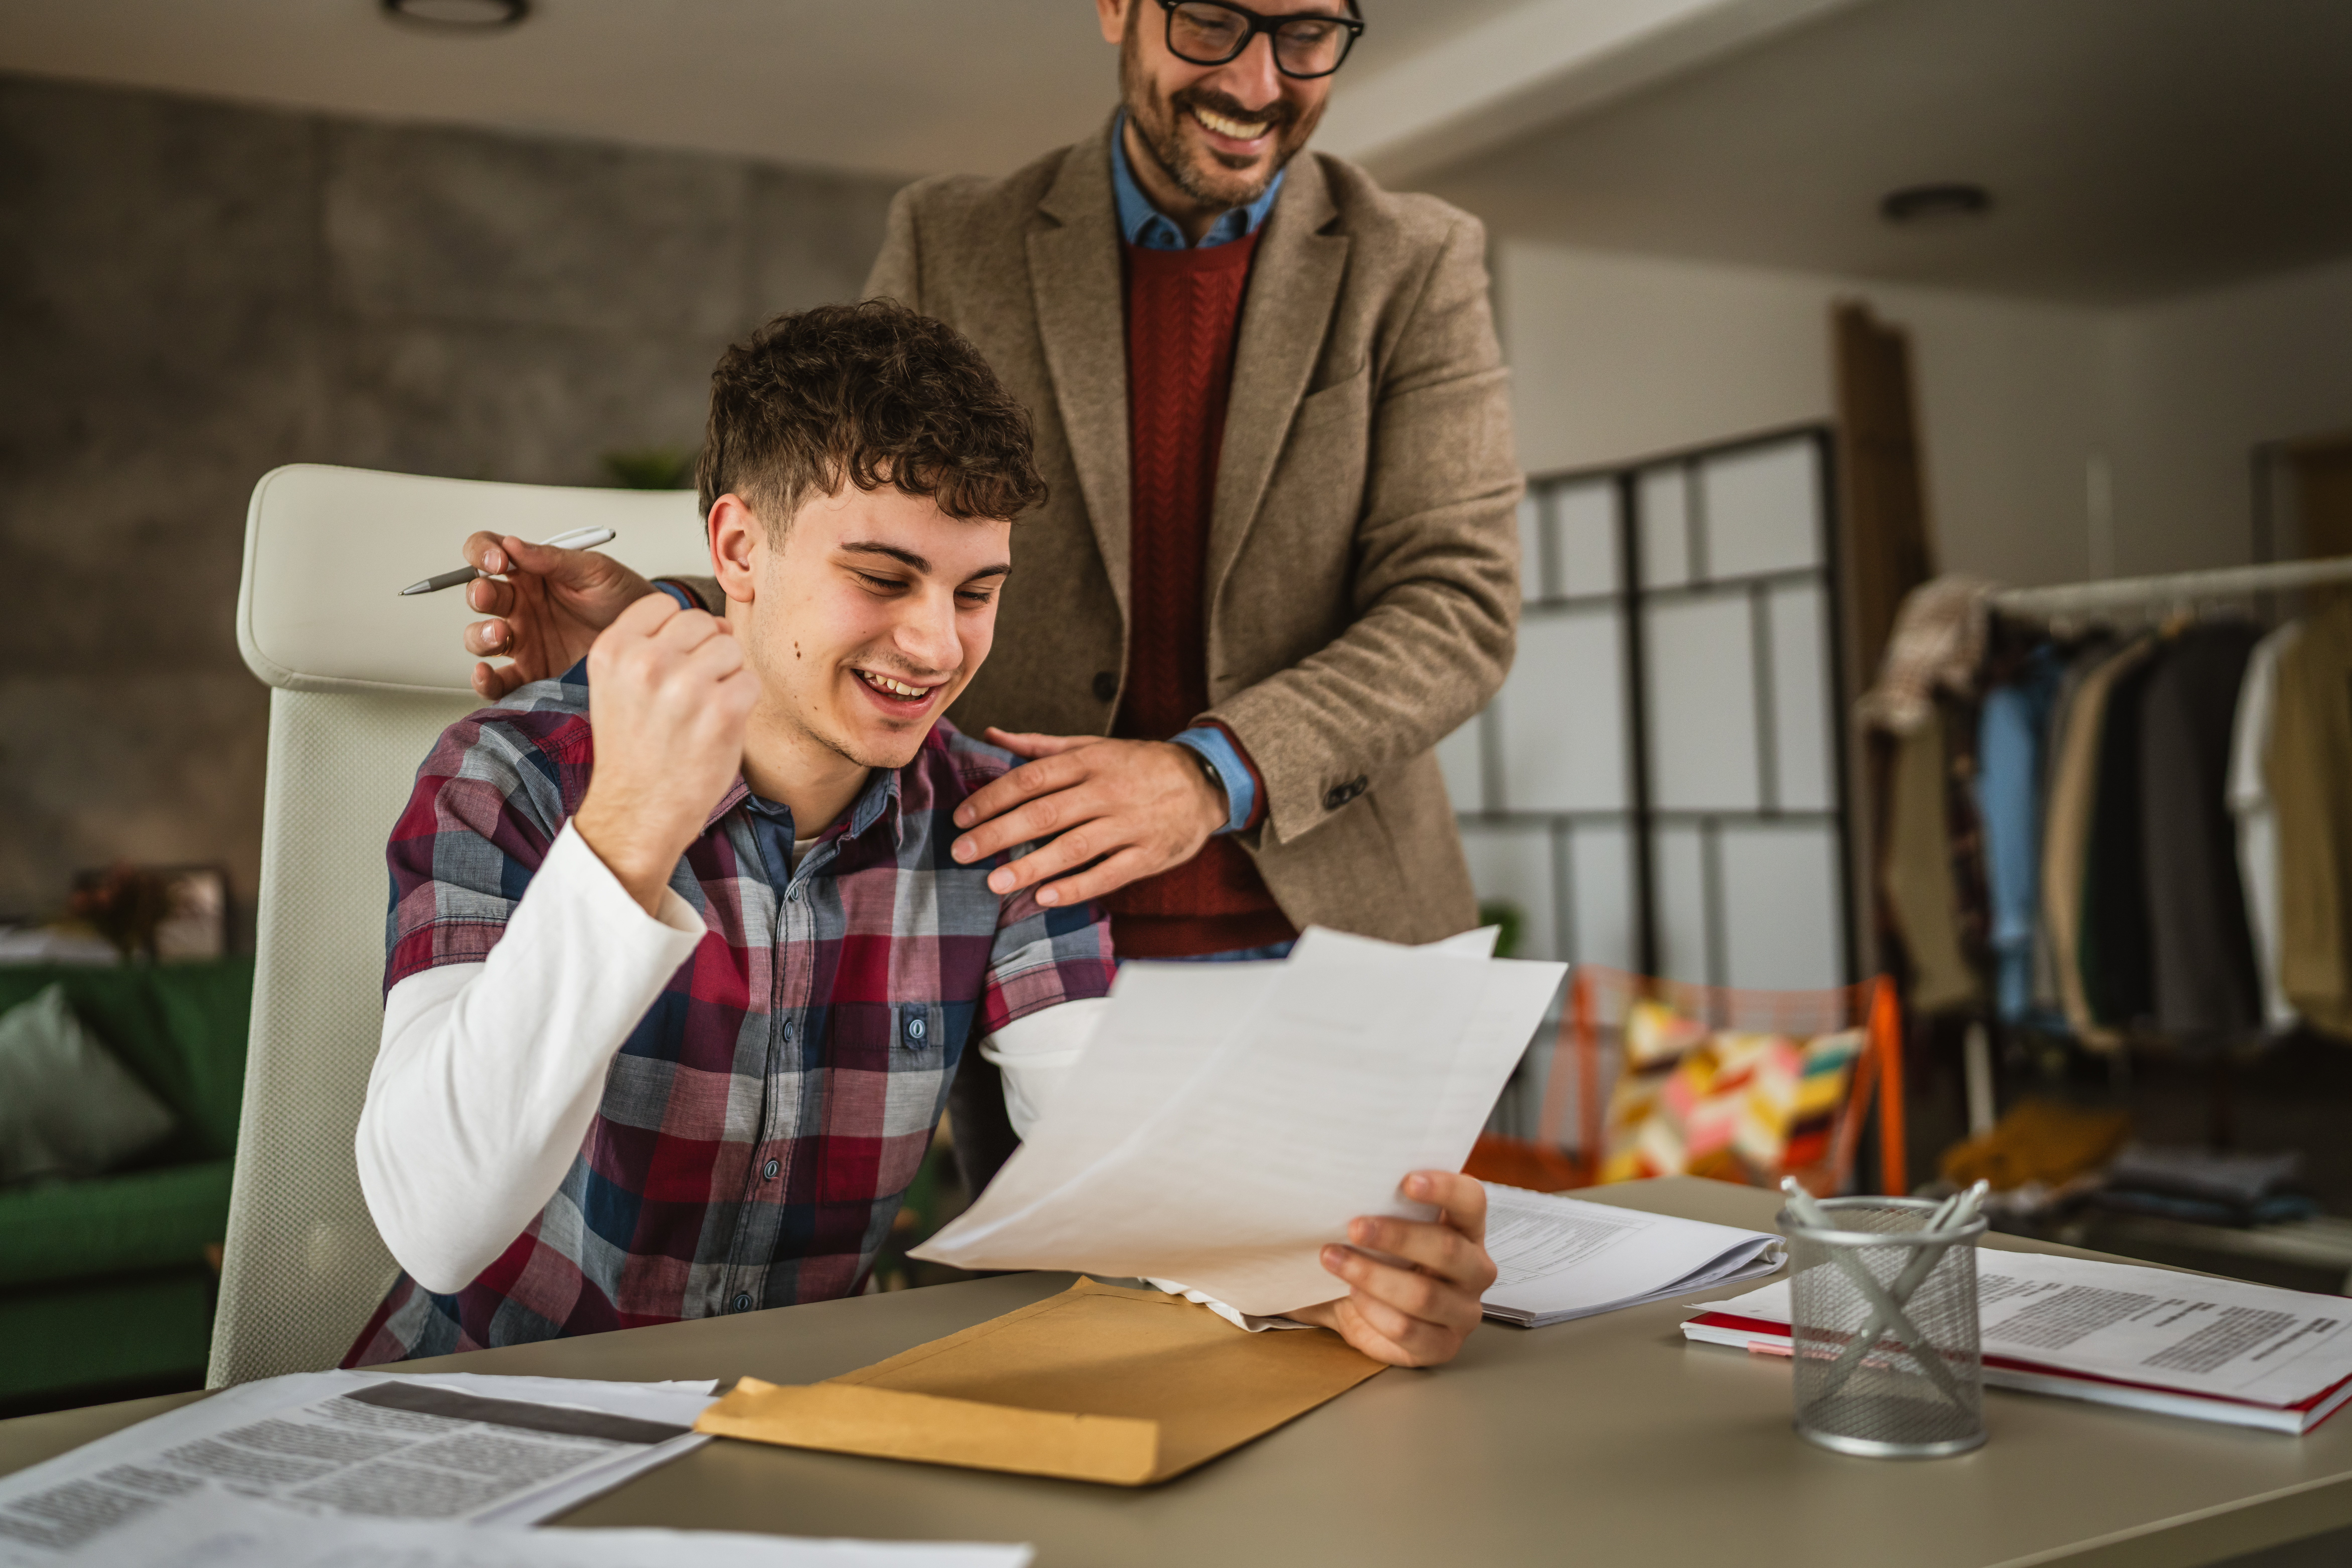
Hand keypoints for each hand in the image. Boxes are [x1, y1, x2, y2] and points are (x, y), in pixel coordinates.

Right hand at [459, 532, 657, 700]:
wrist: (647, 637)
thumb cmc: (623, 598)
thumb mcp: (595, 571)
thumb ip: (554, 559)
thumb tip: (512, 545)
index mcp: (532, 573)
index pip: (490, 553)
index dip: (483, 553)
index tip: (497, 561)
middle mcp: (521, 605)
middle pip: (481, 595)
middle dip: (479, 594)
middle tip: (491, 594)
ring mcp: (523, 639)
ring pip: (481, 636)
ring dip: (480, 634)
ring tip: (500, 633)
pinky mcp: (531, 671)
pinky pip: (498, 679)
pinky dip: (484, 679)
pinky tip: (485, 673)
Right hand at [571, 594, 756, 912]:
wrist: (637, 811)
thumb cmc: (633, 751)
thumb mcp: (618, 685)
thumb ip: (651, 645)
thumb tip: (716, 623)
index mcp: (613, 649)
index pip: (663, 604)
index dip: (677, 634)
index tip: (671, 664)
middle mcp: (646, 661)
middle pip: (701, 621)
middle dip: (704, 653)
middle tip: (688, 695)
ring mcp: (686, 685)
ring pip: (730, 647)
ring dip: (725, 676)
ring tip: (701, 711)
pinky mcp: (723, 711)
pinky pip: (750, 680)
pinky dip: (742, 702)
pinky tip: (718, 727)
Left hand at [949, 732, 1225, 906]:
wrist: (1205, 782)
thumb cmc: (1138, 765)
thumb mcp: (1093, 747)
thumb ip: (1041, 746)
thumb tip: (991, 733)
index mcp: (1090, 761)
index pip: (1032, 778)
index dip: (993, 797)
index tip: (961, 816)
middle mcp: (1107, 791)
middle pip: (1045, 813)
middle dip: (998, 833)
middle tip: (961, 852)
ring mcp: (1129, 825)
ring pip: (1074, 847)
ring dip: (1031, 866)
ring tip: (993, 882)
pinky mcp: (1148, 855)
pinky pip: (1108, 873)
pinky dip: (1076, 887)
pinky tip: (1044, 897)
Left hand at [1286, 1171, 1495, 1367]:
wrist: (1358, 1307)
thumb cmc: (1375, 1256)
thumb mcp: (1378, 1224)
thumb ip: (1373, 1200)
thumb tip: (1333, 1178)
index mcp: (1466, 1229)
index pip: (1471, 1200)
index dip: (1445, 1188)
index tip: (1406, 1181)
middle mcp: (1474, 1269)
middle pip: (1448, 1249)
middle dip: (1397, 1237)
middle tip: (1355, 1226)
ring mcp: (1463, 1311)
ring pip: (1424, 1294)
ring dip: (1373, 1276)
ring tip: (1334, 1259)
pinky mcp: (1442, 1346)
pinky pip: (1408, 1330)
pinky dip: (1374, 1312)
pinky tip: (1352, 1296)